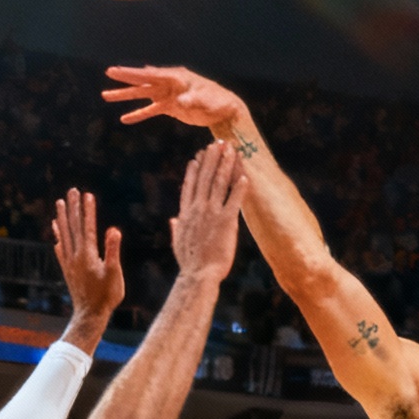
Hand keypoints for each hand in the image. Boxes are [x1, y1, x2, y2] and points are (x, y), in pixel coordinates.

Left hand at [52, 187, 123, 321]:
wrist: (90, 315)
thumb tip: (113, 230)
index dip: (88, 211)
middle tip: (71, 190)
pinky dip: (58, 237)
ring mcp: (69, 263)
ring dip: (62, 218)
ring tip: (59, 203)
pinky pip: (60, 249)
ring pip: (64, 235)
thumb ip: (113, 251)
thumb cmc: (106, 296)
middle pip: (73, 227)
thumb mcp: (114, 274)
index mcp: (88, 255)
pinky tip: (55, 231)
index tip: (87, 194)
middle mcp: (75, 256)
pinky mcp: (67, 270)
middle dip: (73, 208)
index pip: (88, 227)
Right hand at [104, 62, 244, 134]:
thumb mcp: (205, 100)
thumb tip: (180, 101)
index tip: (116, 71)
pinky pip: (150, 110)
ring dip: (126, 96)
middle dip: (125, 79)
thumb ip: (192, 100)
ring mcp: (168, 95)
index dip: (133, 73)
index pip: (150, 74)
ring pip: (143, 95)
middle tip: (108, 74)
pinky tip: (125, 118)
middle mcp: (169, 83)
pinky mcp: (170, 107)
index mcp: (176, 77)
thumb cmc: (217, 101)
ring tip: (106, 96)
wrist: (224, 110)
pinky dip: (139, 114)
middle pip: (143, 81)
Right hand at [167, 141, 246, 282]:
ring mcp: (212, 213)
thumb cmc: (190, 263)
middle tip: (217, 144)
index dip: (194, 170)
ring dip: (225, 164)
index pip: (190, 186)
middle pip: (205, 178)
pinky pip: (235, 199)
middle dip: (211, 159)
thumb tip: (173, 219)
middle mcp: (198, 209)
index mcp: (186, 213)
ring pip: (219, 183)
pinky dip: (239, 186)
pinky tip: (244, 174)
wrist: (199, 275)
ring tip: (230, 150)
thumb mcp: (178, 242)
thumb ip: (176, 227)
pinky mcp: (226, 221)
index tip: (197, 156)